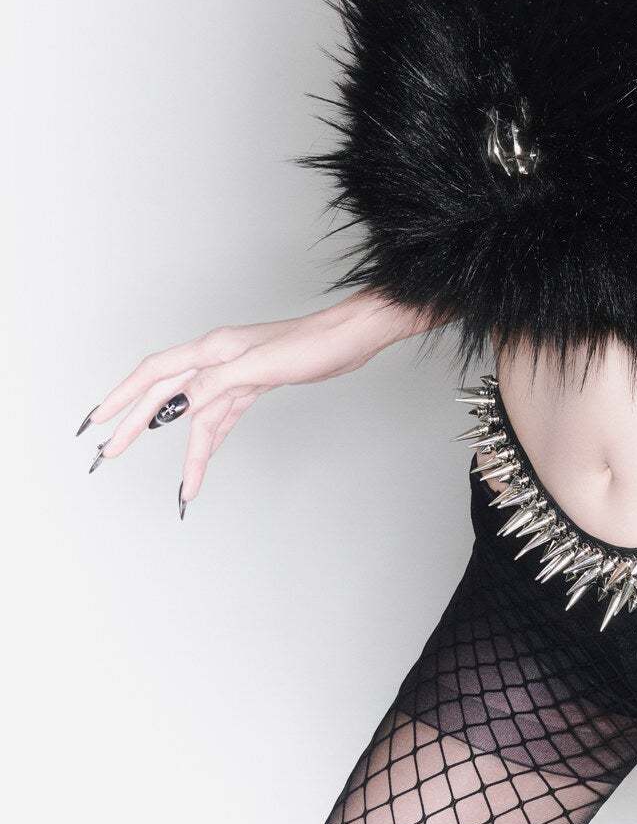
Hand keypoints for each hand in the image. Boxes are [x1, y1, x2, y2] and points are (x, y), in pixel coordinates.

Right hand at [75, 293, 422, 512]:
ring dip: (187, 448)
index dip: (124, 395)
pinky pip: (222, 419)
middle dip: (139, 424)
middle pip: (168, 395)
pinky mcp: (254, 386)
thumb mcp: (260, 367)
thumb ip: (215, 385)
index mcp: (214, 348)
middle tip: (111, 452)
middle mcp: (219, 359)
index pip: (156, 372)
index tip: (100, 420)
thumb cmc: (313, 344)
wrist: (350, 340)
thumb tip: (175, 405)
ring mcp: (236, 374)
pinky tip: (203, 464)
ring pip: (198, 415)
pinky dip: (212, 442)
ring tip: (181, 483)